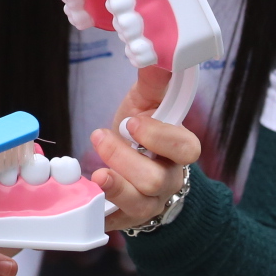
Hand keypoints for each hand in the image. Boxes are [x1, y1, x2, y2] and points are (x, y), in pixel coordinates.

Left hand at [89, 66, 201, 230]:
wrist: (136, 171)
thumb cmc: (143, 135)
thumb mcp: (146, 106)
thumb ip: (153, 83)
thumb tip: (155, 52)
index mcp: (179, 150)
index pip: (185, 148)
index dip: (160, 137)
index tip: (132, 122)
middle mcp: (169, 180)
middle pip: (158, 178)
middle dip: (126, 158)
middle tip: (101, 136)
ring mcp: (150, 203)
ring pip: (141, 203)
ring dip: (116, 185)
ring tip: (97, 172)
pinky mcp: (127, 218)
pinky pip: (116, 222)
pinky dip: (102, 213)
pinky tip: (89, 202)